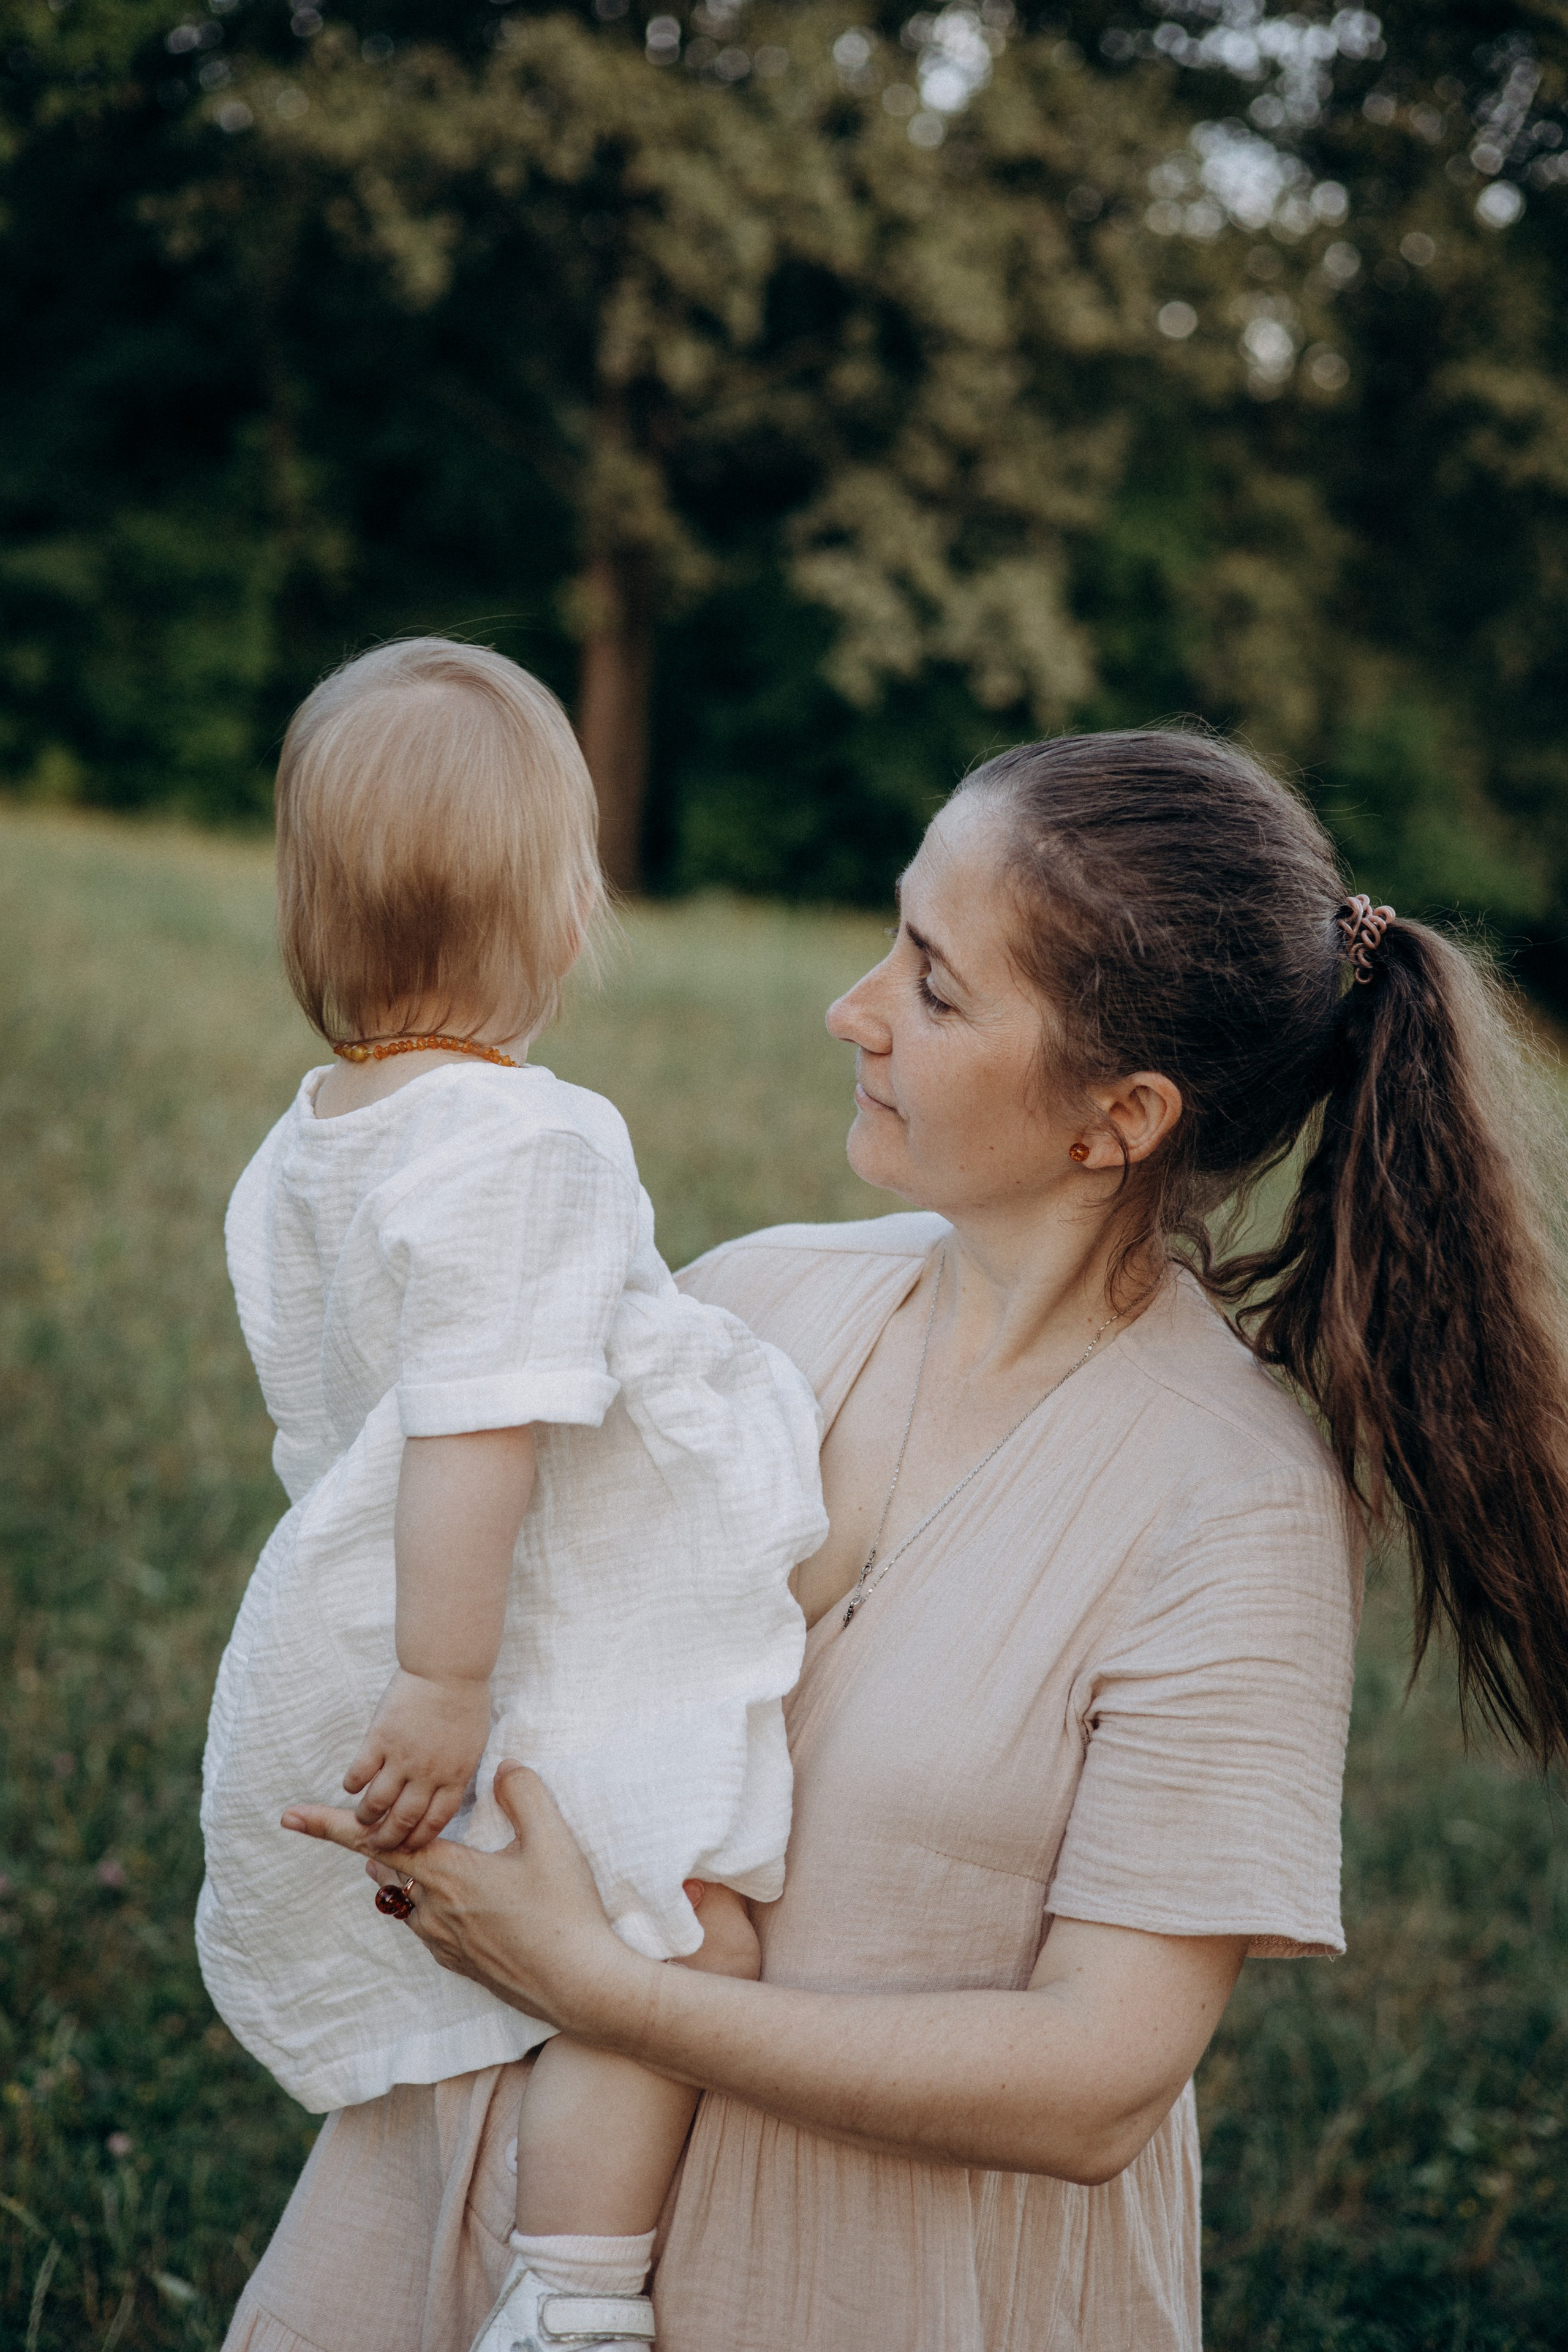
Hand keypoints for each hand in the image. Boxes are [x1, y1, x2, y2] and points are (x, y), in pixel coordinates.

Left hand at [281, 1763, 650, 2036]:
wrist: (583, 1986)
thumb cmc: (565, 1912)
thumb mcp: (552, 1840)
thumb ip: (523, 1793)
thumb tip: (503, 1767)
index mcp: (447, 1874)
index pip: (373, 1841)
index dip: (327, 1825)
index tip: (287, 1816)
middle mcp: (434, 1911)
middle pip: (386, 1869)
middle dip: (382, 1844)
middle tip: (388, 1821)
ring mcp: (445, 1943)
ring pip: (405, 1901)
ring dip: (408, 1876)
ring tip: (425, 1856)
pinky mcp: (462, 1965)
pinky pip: (428, 1927)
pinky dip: (432, 1905)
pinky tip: (465, 1901)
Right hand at [340, 1668, 490, 1851]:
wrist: (448, 1666)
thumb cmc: (465, 1700)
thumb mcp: (473, 1744)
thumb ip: (457, 1772)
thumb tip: (443, 1795)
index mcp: (455, 1775)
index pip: (434, 1822)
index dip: (418, 1839)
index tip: (407, 1847)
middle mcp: (428, 1773)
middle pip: (403, 1820)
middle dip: (387, 1839)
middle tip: (376, 1844)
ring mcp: (402, 1756)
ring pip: (376, 1803)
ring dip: (366, 1816)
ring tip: (362, 1818)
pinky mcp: (379, 1738)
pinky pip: (359, 1773)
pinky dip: (352, 1785)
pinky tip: (351, 1787)